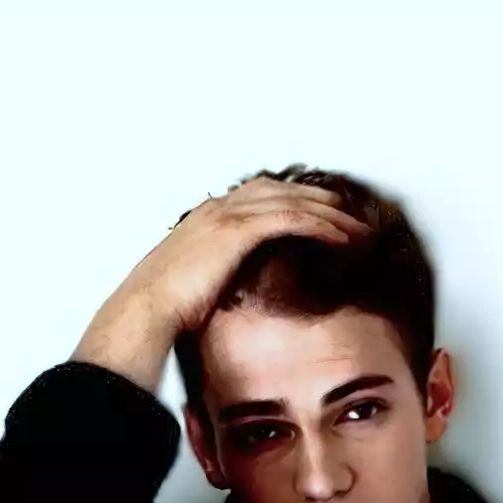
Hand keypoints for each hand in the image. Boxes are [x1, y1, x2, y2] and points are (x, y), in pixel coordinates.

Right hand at [71, 175, 371, 390]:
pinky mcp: (238, 231)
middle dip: (319, 199)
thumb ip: (210, 278)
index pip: (259, 197)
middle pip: (282, 191)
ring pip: (293, 201)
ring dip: (331, 213)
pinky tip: (344, 237)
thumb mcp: (188, 287)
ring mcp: (228, 217)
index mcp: (205, 220)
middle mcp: (218, 210)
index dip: (292, 200)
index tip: (316, 212)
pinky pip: (292, 219)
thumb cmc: (158, 311)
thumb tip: (223, 296)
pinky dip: (322, 225)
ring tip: (359, 226)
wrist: (144, 312)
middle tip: (349, 212)